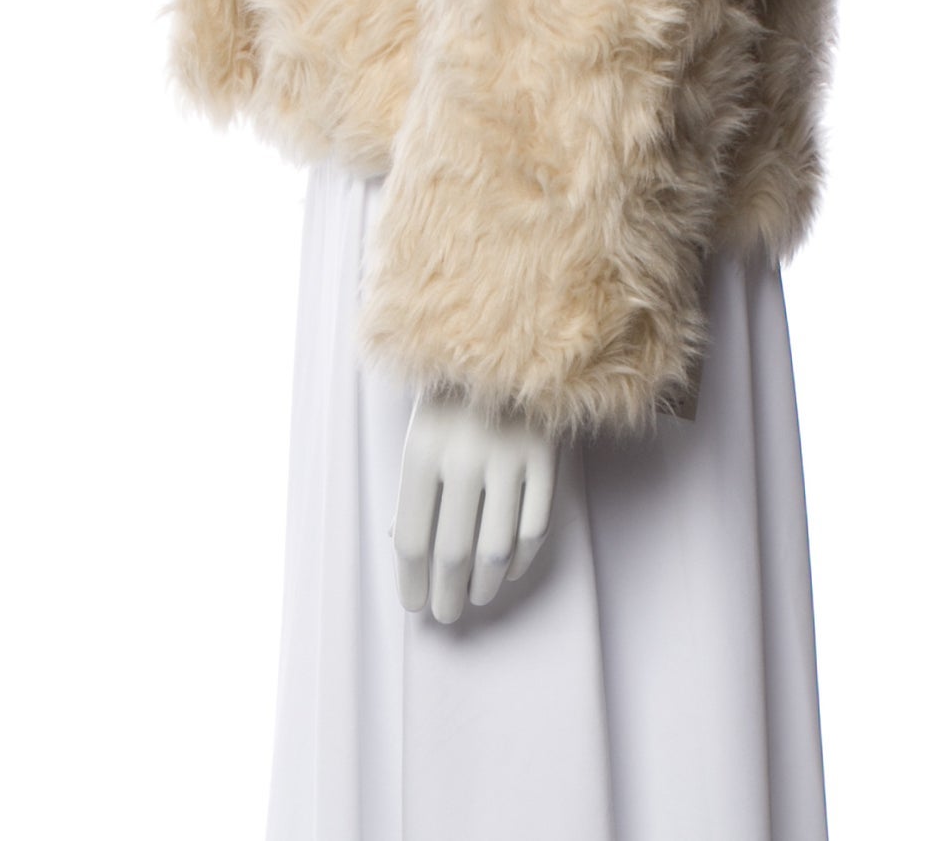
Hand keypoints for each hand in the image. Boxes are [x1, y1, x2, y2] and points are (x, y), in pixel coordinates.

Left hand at [390, 386, 558, 622]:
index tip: (415, 606)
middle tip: (447, 615)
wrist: (506, 336)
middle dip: (447, 595)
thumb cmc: (453, 392)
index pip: (411, 538)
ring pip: (496, 548)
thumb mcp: (419, 431)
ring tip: (475, 598)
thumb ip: (413, 488)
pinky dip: (521, 559)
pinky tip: (509, 570)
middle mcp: (462, 456)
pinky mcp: (544, 457)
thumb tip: (407, 549)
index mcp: (421, 450)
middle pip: (452, 552)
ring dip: (484, 585)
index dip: (410, 582)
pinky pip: (535, 526)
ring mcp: (508, 456)